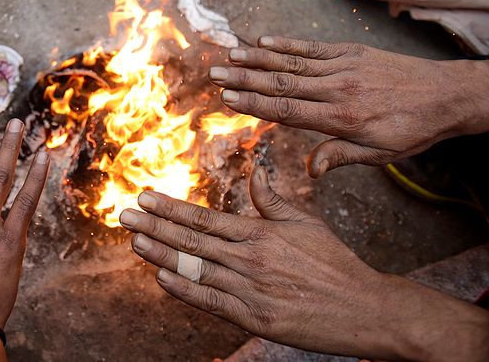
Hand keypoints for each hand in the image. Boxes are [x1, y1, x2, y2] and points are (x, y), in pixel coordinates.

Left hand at [119, 168, 488, 361]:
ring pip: (193, 268)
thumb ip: (273, 200)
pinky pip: (209, 301)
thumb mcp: (306, 223)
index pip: (203, 218)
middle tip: (124, 214)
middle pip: (190, 240)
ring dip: (160, 254)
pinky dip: (183, 289)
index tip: (144, 197)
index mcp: (259, 233)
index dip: (170, 207)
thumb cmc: (336, 264)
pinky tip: (162, 277)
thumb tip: (256, 170)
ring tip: (135, 241)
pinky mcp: (252, 317)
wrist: (364, 309)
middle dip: (153, 226)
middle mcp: (249, 259)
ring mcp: (248, 290)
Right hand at [210, 36, 488, 176]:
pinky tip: (263, 41)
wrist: (447, 96)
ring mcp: (343, 67)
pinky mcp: (351, 52)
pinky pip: (312, 48)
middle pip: (282, 83)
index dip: (255, 103)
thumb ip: (340, 156)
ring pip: (292, 62)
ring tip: (229, 53)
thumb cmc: (412, 130)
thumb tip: (310, 171)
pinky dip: (286, 44)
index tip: (227, 97)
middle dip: (244, 77)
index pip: (288, 110)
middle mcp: (338, 89)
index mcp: (342, 118)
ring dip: (257, 58)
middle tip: (214, 73)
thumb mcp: (379, 154)